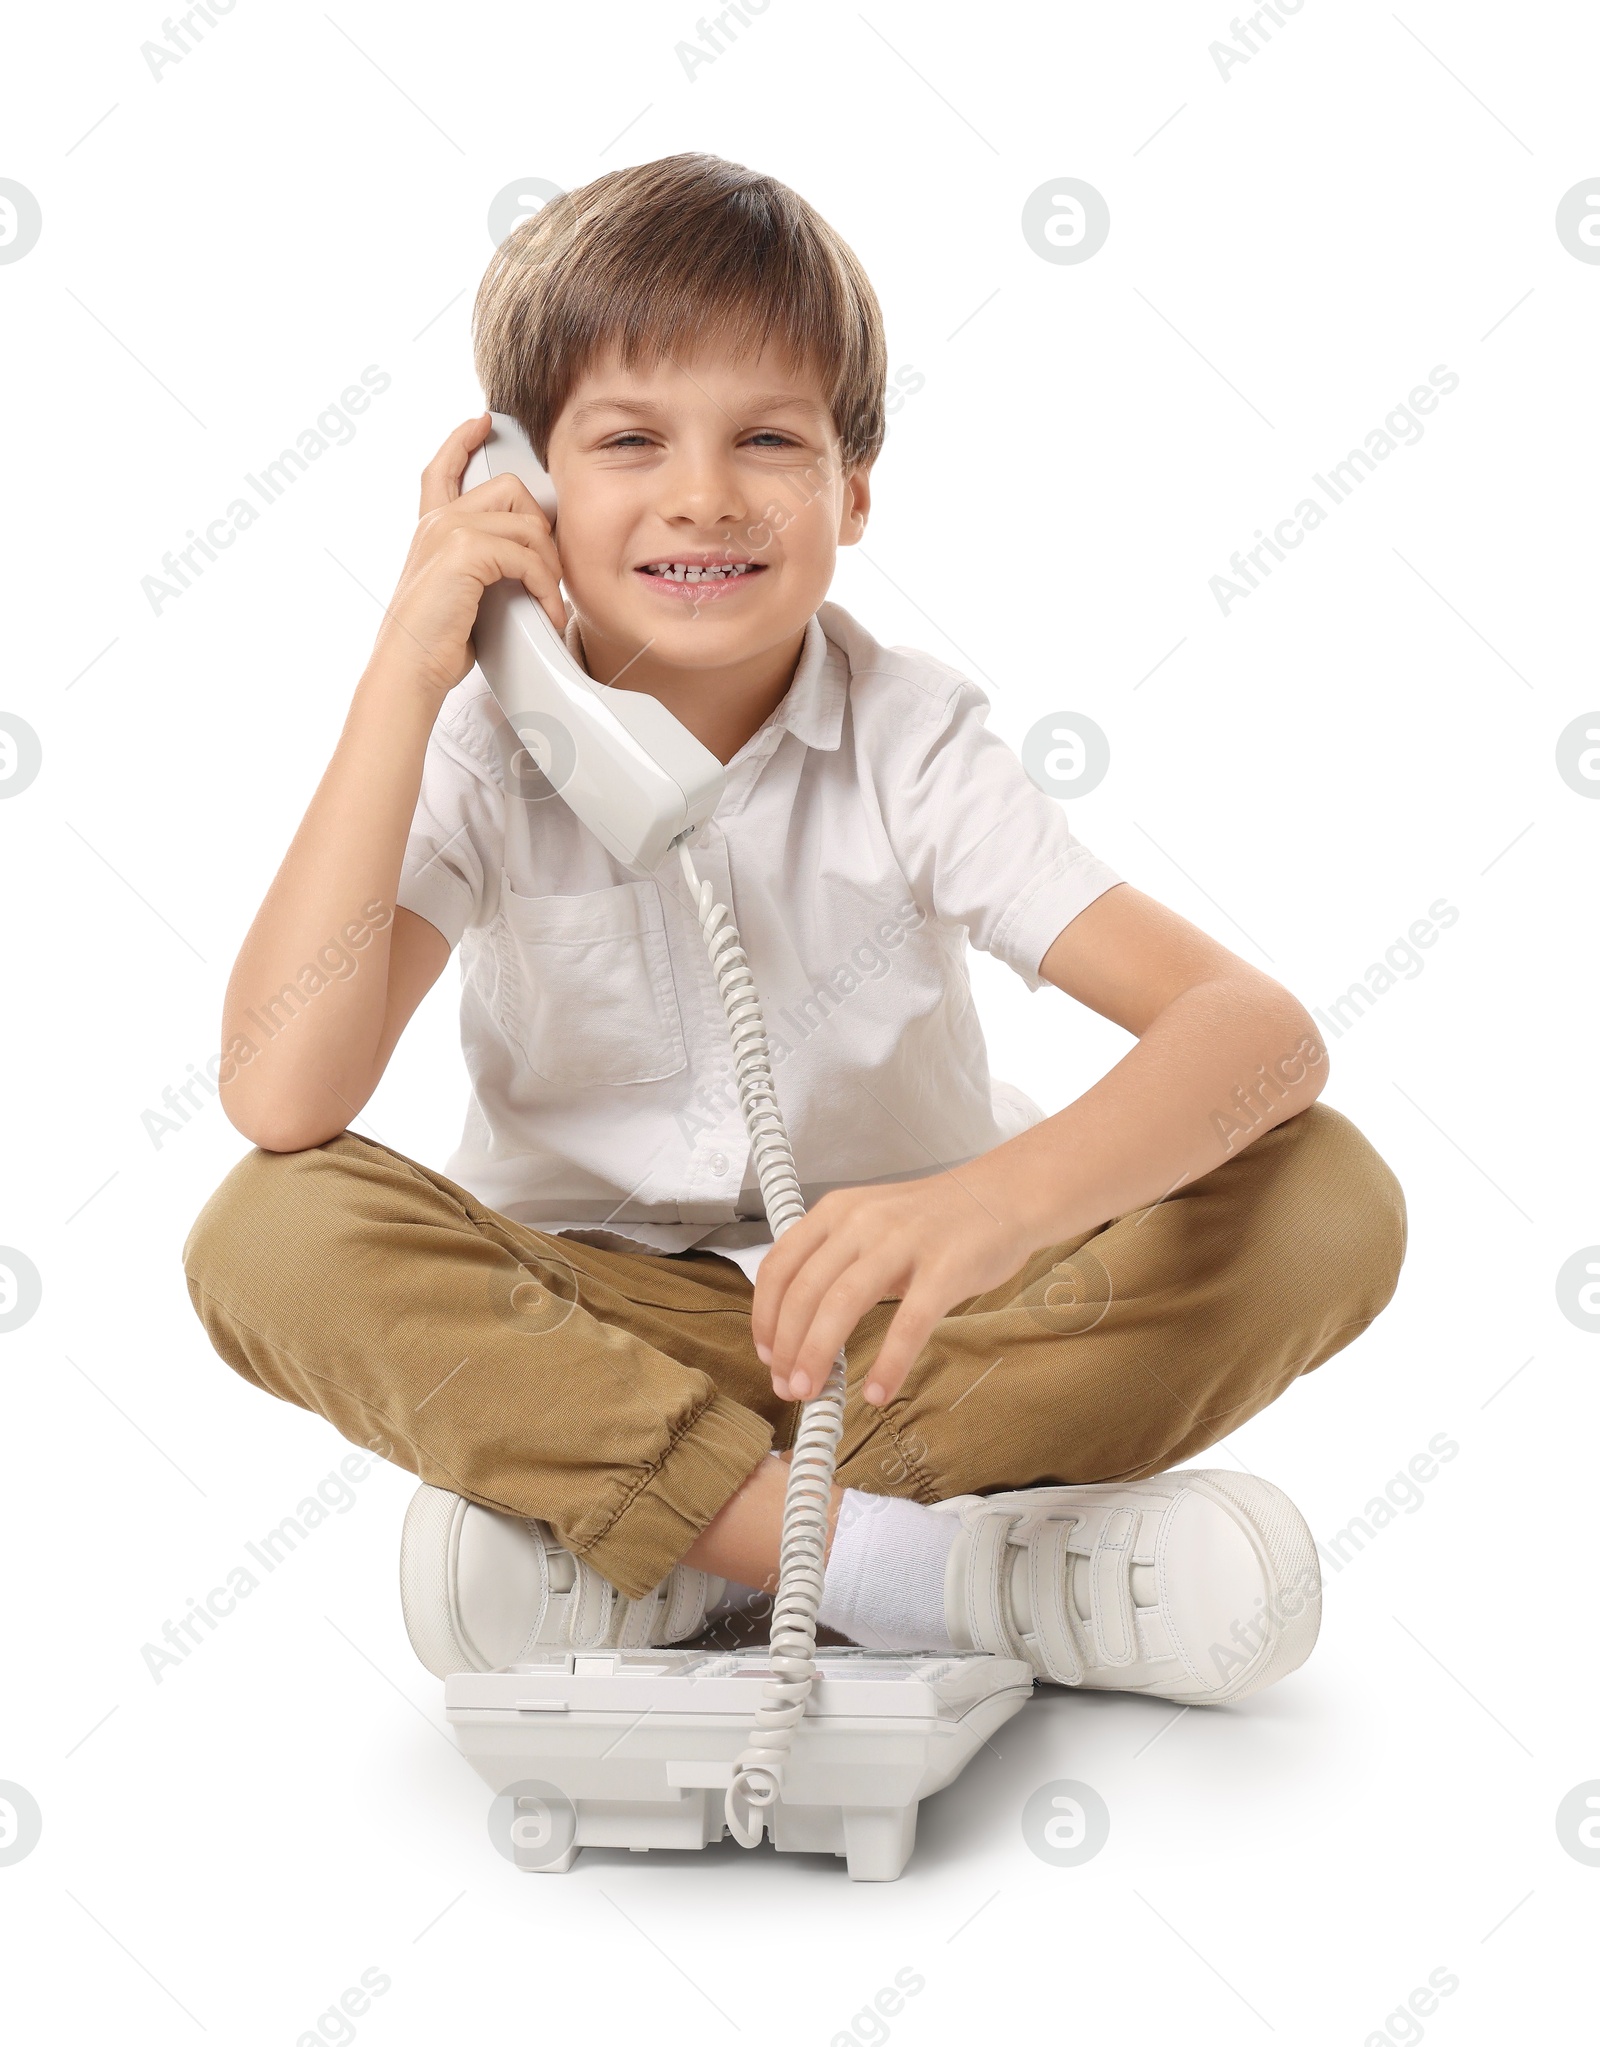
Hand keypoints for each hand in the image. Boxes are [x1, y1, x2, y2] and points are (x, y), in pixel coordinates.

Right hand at [367, 414, 567, 698]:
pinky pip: (527, 556)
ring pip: (527, 522)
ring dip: (550, 564)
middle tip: (549, 571)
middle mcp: (437, 521)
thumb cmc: (434, 643)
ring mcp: (449, 531)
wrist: (407, 669)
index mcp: (430, 527)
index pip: (442, 468)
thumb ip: (482, 565)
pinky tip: (547, 612)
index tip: (483, 422)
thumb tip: (525, 565)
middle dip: (542, 528)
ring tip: (550, 599)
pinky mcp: (465, 552)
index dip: (462, 439)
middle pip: (511, 489)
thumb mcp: (458, 592)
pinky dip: (546, 587)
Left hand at [750, 1169, 1036, 1408]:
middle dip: (789, 1347)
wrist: (1003, 1196)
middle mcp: (863, 1222)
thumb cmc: (936, 1220)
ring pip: (842, 1305)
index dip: (765, 1316)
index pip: (780, 1265)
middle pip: (805, 1291)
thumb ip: (835, 1262)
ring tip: (814, 1392)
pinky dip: (888, 1364)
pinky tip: (877, 1392)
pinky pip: (908, 1323)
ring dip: (819, 1355)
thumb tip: (799, 1328)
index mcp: (837, 1211)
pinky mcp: (946, 1268)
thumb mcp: (871, 1223)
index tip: (767, 1354)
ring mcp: (904, 1242)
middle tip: (788, 1385)